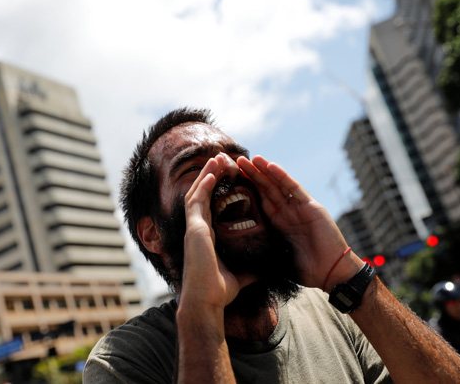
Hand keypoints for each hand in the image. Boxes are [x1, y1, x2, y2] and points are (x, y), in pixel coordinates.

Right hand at [180, 154, 255, 309]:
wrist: (207, 301)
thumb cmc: (219, 291)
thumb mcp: (240, 275)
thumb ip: (251, 268)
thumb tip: (264, 268)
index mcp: (207, 237)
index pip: (212, 206)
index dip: (218, 190)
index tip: (229, 177)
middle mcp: (198, 229)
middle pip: (203, 195)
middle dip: (212, 176)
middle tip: (223, 161)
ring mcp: (194, 228)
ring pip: (198, 193)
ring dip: (207, 175)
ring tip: (217, 159)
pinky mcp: (194, 230)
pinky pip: (197, 202)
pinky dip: (203, 186)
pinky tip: (211, 174)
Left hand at [237, 155, 361, 289]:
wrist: (332, 274)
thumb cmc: (308, 270)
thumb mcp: (279, 258)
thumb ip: (265, 250)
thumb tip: (240, 257)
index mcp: (278, 223)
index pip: (260, 201)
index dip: (246, 189)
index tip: (231, 179)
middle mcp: (288, 212)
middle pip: (266, 189)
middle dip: (252, 175)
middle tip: (236, 161)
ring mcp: (299, 208)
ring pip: (277, 184)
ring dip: (264, 170)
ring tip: (251, 158)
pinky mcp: (311, 207)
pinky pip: (294, 188)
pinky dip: (282, 176)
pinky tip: (270, 166)